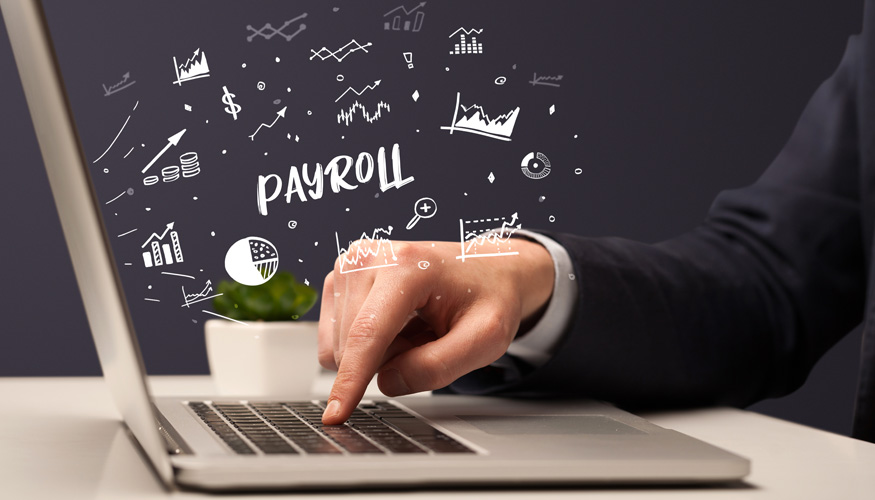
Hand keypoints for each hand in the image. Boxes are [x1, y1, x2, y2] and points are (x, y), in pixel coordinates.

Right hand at [318, 237, 553, 424]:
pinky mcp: (341, 276)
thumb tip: (387, 382)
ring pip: (338, 344)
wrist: (489, 270)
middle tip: (427, 339)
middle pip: (351, 344)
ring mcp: (352, 263)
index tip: (336, 414)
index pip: (368, 333)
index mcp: (407, 266)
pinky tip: (396, 324)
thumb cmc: (489, 297)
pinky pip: (335, 337)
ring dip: (377, 352)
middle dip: (386, 360)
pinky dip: (366, 343)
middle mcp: (370, 257)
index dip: (351, 380)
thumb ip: (437, 367)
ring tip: (414, 328)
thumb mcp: (485, 339)